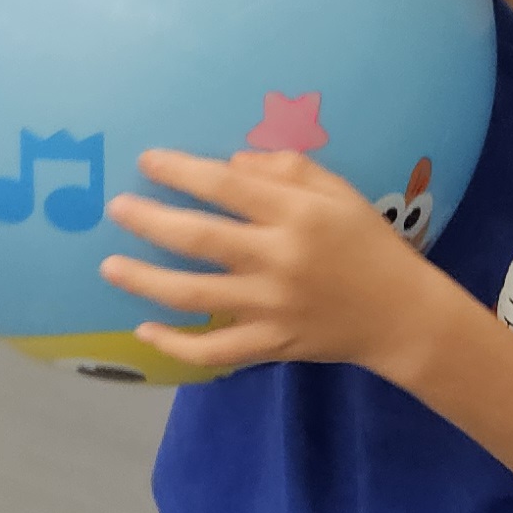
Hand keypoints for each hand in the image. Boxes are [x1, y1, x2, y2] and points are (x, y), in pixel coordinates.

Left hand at [99, 148, 441, 374]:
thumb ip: (286, 170)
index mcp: (297, 215)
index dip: (181, 172)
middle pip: (199, 239)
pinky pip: (214, 350)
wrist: (402, 314)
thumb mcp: (339, 193)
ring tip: (110, 267)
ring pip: (194, 296)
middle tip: (115, 208)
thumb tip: (229, 164)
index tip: (146, 161)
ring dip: (145, 281)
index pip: (226, 187)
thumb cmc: (367, 243)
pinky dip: (175, 345)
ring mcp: (272, 307)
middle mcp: (280, 259)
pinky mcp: (272, 344)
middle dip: (149, 221)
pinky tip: (144, 331)